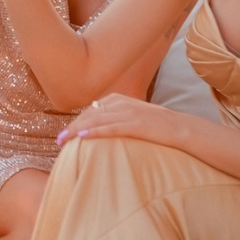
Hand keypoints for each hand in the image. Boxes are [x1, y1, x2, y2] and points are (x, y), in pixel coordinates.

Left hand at [55, 93, 184, 147]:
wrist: (180, 128)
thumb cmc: (155, 126)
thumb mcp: (131, 116)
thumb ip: (114, 117)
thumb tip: (96, 127)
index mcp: (117, 99)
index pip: (89, 111)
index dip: (75, 123)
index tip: (64, 135)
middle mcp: (120, 102)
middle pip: (89, 115)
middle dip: (71, 128)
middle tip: (58, 141)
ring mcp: (128, 112)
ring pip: (96, 120)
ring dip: (77, 131)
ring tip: (64, 141)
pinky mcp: (136, 124)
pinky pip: (111, 128)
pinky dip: (96, 131)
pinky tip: (83, 137)